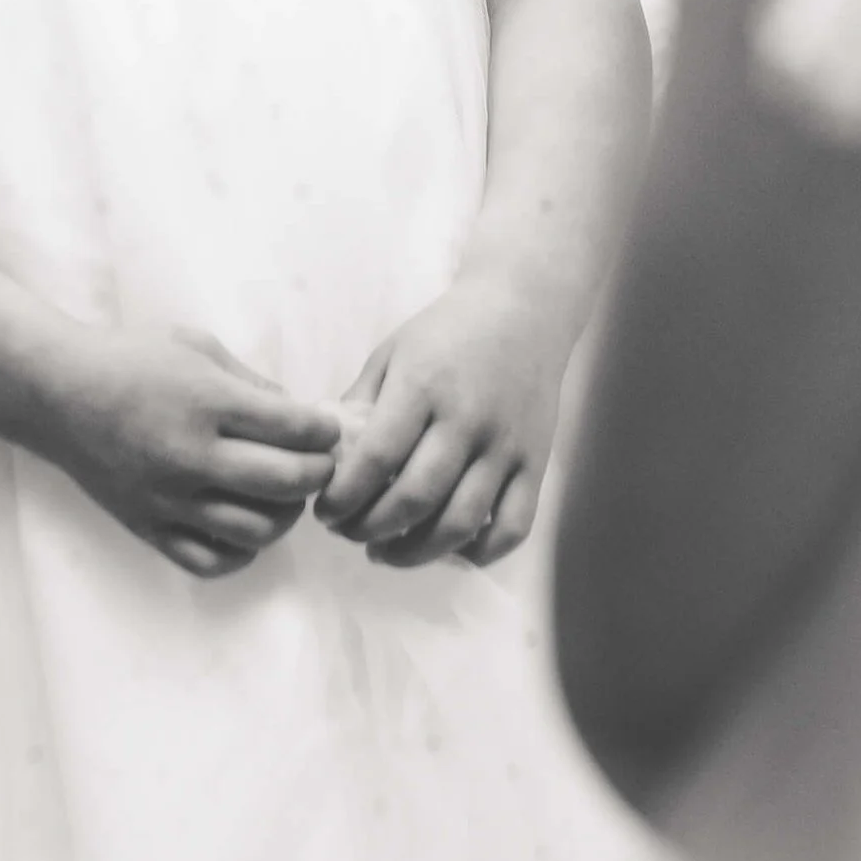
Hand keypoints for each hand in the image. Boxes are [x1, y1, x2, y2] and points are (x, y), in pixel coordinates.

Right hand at [41, 325, 341, 577]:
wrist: (58, 392)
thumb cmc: (132, 358)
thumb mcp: (200, 349)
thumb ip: (254, 384)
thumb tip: (302, 418)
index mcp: (207, 402)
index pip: (293, 428)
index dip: (324, 431)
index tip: (326, 428)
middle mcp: (190, 456)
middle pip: (285, 483)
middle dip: (319, 473)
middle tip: (320, 462)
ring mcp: (167, 498)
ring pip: (255, 531)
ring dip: (286, 515)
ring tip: (284, 494)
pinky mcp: (147, 527)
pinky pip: (210, 561)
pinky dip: (241, 552)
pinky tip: (246, 525)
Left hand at [317, 267, 574, 568]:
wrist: (525, 307)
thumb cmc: (448, 330)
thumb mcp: (392, 352)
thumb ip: (359, 404)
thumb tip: (327, 460)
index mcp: (424, 384)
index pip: (376, 458)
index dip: (343, 498)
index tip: (325, 512)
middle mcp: (467, 418)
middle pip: (414, 499)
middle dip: (368, 529)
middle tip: (348, 532)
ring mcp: (505, 444)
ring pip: (460, 523)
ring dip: (413, 552)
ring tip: (384, 551)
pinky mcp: (536, 462)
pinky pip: (512, 527)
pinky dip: (479, 553)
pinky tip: (449, 548)